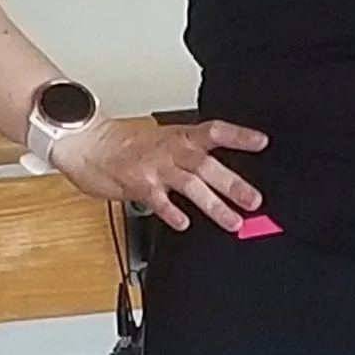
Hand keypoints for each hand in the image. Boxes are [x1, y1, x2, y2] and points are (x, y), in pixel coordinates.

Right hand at [53, 113, 269, 233]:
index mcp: (181, 137)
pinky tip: (184, 223)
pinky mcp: (138, 184)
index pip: (214, 131)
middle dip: (232, 183)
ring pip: (189, 184)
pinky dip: (171, 212)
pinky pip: (158, 200)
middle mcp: (171, 151)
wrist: (91, 146)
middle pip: (206, 164)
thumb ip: (193, 157)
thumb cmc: (131, 148)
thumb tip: (226, 178)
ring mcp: (155, 168)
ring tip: (233, 221)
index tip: (262, 142)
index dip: (238, 136)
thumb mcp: (166, 143)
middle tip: (255, 200)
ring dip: (213, 204)